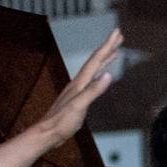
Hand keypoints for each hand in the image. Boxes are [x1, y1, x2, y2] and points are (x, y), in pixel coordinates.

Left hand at [28, 29, 122, 149]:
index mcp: (80, 83)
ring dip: (105, 58)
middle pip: (95, 61)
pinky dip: (100, 72)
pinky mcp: (79, 97)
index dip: (107, 46)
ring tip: (114, 51)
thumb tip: (108, 75)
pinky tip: (102, 75)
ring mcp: (78, 89)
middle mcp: (79, 82)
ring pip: (94, 69)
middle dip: (108, 48)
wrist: (47, 132)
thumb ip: (93, 90)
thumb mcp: (79, 105)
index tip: (117, 33)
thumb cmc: (62, 121)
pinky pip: (93, 79)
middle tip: (119, 36)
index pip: (96, 60)